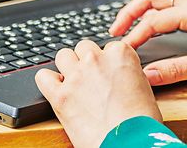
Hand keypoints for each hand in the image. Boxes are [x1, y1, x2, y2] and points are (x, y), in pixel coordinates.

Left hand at [35, 40, 161, 147]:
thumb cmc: (142, 121)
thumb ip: (127, 74)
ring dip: (68, 67)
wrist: (131, 142)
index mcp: (120, 54)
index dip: (107, 63)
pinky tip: (57, 90)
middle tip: (91, 80)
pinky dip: (48, 82)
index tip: (108, 75)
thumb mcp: (144, 88)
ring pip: (63, 56)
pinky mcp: (60, 96)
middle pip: (84, 48)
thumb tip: (119, 76)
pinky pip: (43, 77)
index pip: (108, 47)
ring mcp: (76, 76)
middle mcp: (96, 60)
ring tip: (74, 84)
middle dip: (86, 62)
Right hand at [109, 0, 186, 85]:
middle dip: (131, 12)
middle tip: (115, 29)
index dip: (135, 35)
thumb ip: (176, 70)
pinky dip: (156, 8)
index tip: (124, 49)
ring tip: (128, 22)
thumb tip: (147, 75)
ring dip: (142, 6)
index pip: (154, 20)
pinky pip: (173, 0)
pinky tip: (151, 20)